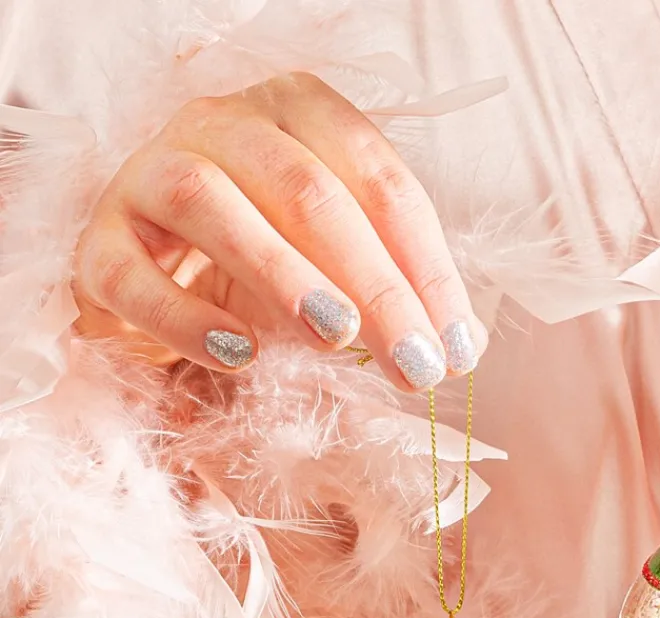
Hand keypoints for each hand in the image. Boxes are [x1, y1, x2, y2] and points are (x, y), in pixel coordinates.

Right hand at [73, 72, 485, 387]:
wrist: (154, 271)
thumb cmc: (263, 263)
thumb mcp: (340, 262)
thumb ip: (396, 286)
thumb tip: (463, 345)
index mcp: (297, 114)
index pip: (378, 177)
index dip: (427, 267)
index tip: (459, 347)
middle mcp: (221, 124)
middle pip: (307, 191)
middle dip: (376, 286)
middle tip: (416, 365)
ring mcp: (149, 175)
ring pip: (211, 202)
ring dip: (282, 274)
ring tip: (336, 339)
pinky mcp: (100, 241)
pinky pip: (132, 274)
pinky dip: (185, 317)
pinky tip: (240, 354)